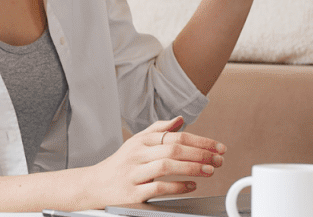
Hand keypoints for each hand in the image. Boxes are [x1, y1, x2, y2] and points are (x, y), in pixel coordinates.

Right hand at [82, 116, 226, 205]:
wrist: (93, 185)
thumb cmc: (120, 164)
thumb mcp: (137, 142)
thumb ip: (159, 130)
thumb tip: (180, 119)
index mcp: (142, 140)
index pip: (176, 136)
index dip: (201, 140)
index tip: (217, 146)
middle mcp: (137, 154)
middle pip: (173, 148)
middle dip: (201, 153)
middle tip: (219, 159)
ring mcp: (134, 173)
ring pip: (166, 166)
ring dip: (192, 168)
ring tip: (210, 171)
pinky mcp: (132, 192)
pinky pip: (157, 187)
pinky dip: (177, 187)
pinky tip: (191, 186)